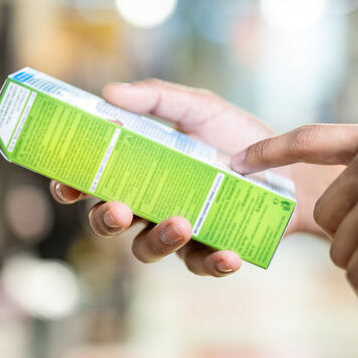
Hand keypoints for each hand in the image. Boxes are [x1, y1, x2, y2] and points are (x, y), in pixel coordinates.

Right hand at [50, 79, 280, 276]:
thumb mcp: (202, 109)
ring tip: (181, 224)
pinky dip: (213, 263)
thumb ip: (159, 98)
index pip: (92, 182)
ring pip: (147, 249)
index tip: (66, 183)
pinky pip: (202, 266)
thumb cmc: (239, 138)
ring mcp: (179, 232)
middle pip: (109, 221)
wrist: (291, 169)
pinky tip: (228, 254)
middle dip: (106, 218)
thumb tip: (110, 91)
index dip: (71, 186)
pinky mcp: (211, 251)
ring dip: (157, 240)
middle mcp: (151, 204)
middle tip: (120, 209)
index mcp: (140, 170)